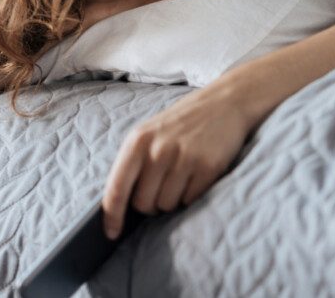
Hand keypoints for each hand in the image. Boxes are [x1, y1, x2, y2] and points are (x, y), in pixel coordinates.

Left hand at [101, 85, 252, 239]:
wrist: (223, 103)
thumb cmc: (179, 123)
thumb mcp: (148, 133)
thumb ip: (133, 163)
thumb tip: (120, 203)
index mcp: (137, 141)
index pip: (117, 187)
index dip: (112, 215)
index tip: (111, 233)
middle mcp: (158, 150)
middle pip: (143, 203)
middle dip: (149, 203)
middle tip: (161, 185)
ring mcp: (184, 158)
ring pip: (167, 205)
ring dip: (171, 200)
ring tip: (179, 176)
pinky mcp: (208, 167)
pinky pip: (190, 201)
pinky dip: (190, 194)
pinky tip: (195, 174)